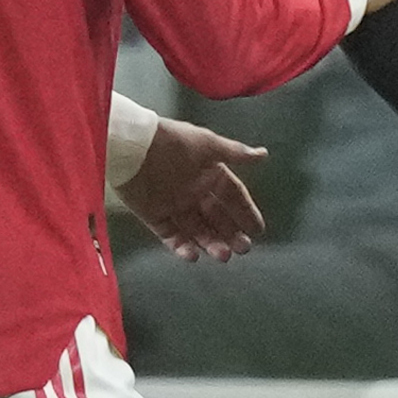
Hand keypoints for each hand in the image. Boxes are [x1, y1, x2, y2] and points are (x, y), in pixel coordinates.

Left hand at [116, 118, 268, 262]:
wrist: (134, 146)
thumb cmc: (174, 143)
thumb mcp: (208, 145)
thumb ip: (235, 153)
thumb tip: (263, 154)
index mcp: (209, 173)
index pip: (233, 196)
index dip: (246, 212)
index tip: (258, 230)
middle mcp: (194, 191)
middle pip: (217, 218)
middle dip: (231, 234)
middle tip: (242, 249)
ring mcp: (174, 205)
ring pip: (197, 230)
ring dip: (211, 243)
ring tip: (222, 255)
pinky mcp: (154, 215)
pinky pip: (171, 235)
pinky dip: (181, 247)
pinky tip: (193, 255)